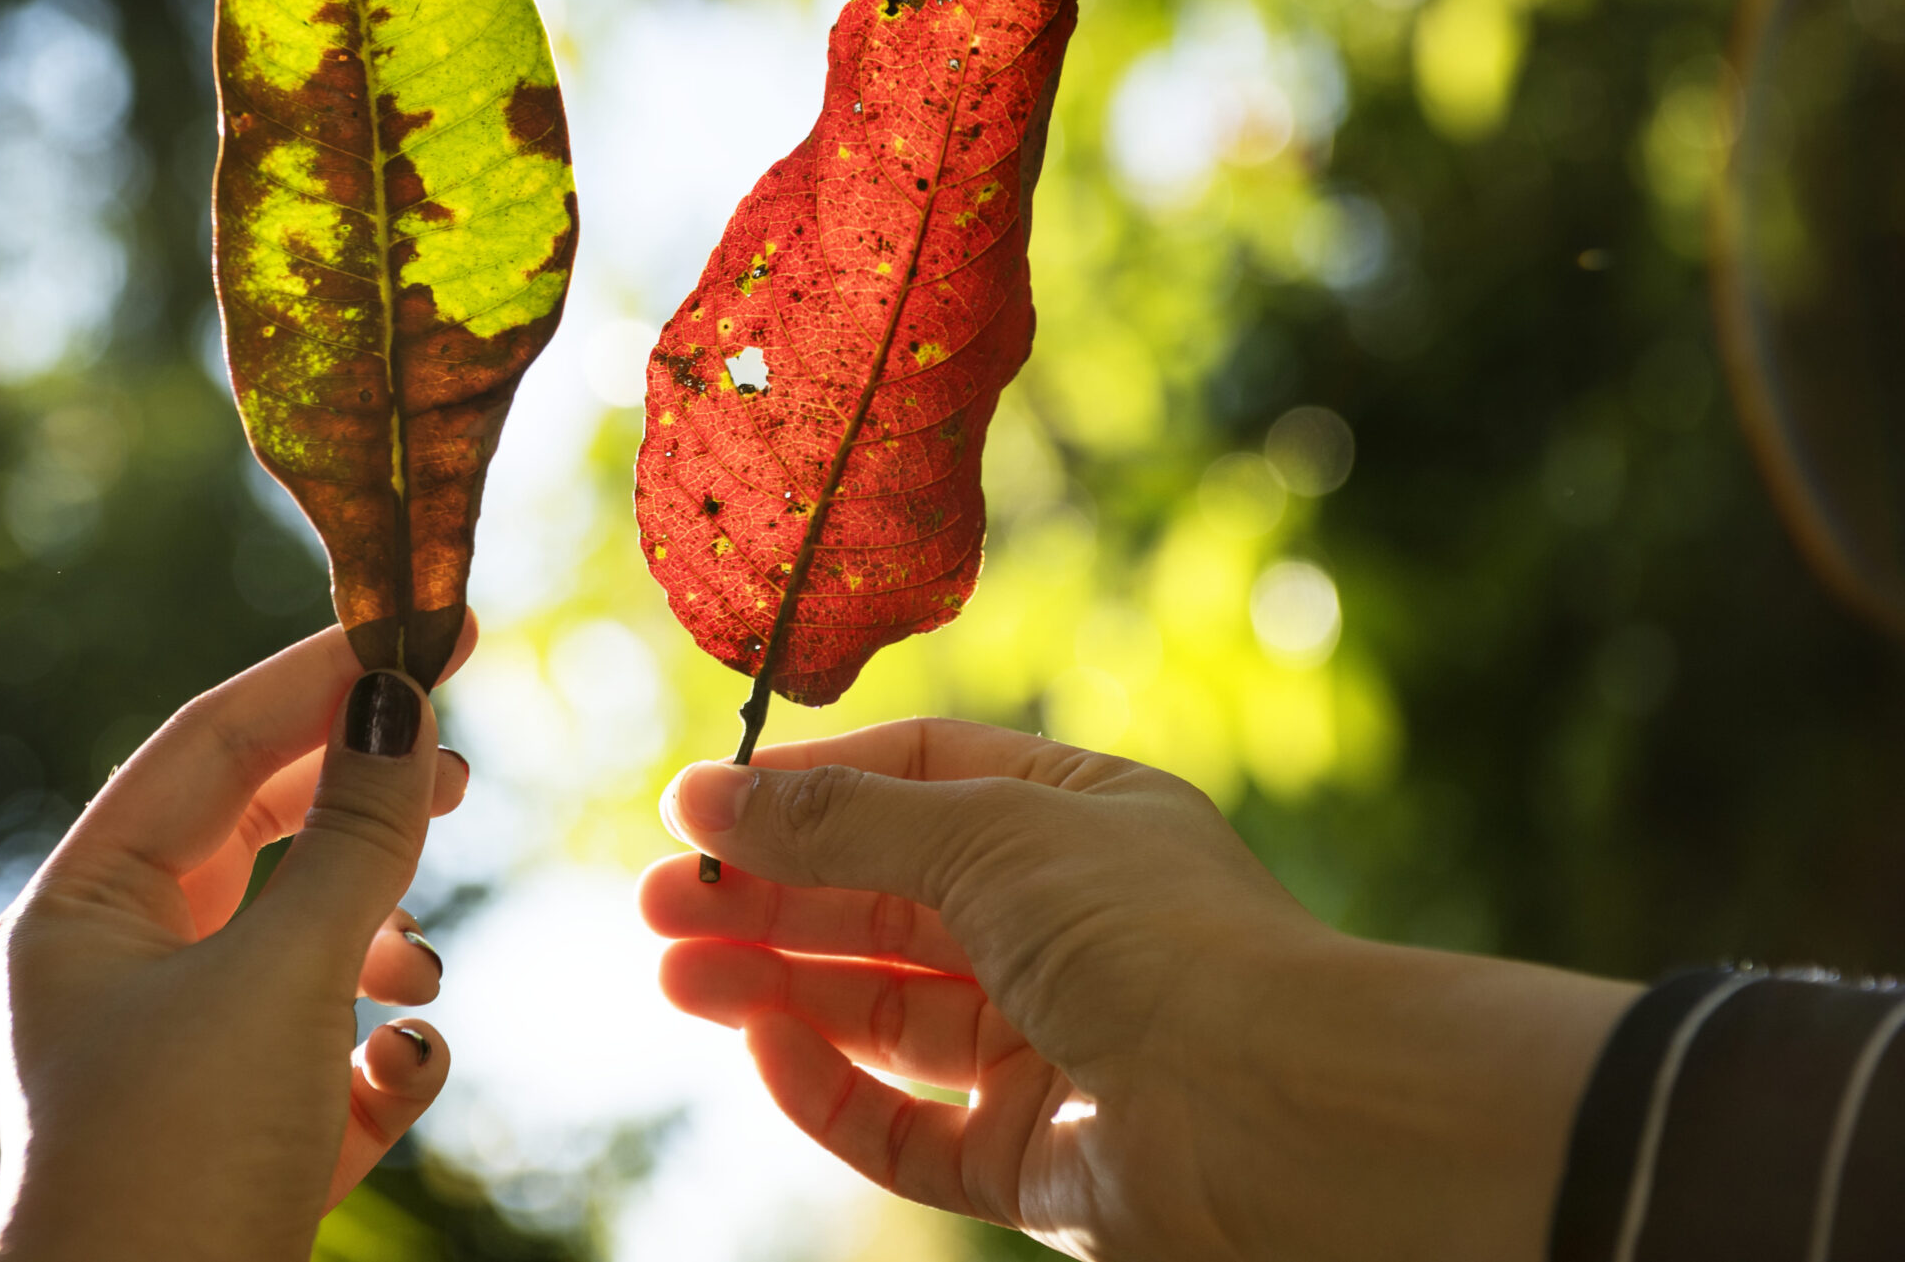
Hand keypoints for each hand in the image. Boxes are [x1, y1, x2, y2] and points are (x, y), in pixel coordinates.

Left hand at [0, 621, 472, 1261]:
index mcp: (90, 908)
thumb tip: (403, 700)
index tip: (425, 625)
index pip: (213, 745)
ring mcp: (188, 1057)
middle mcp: (129, 970)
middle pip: (262, 834)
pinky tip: (403, 1065)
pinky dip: (383, 1050)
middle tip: (461, 766)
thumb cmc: (180, 1159)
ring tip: (420, 955)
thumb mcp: (282, 976)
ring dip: (380, 934)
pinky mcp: (247, 1138)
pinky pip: (332, 1053)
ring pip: (304, 941)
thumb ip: (355, 837)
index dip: (320, 676)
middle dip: (364, 804)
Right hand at [640, 720, 1636, 1261]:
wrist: (1283, 1115)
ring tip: (675, 975)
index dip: (808, 794)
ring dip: (777, 987)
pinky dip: (833, 1092)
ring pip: (884, 1014)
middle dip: (770, 898)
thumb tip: (709, 796)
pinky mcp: (1041, 1158)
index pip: (917, 781)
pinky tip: (765, 1049)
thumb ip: (844, 821)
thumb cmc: (1156, 937)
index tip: (698, 810)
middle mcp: (1064, 925)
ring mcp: (1053, 1043)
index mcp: (1076, 819)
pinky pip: (912, 1128)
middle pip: (885, 903)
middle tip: (656, 903)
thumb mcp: (987, 836)